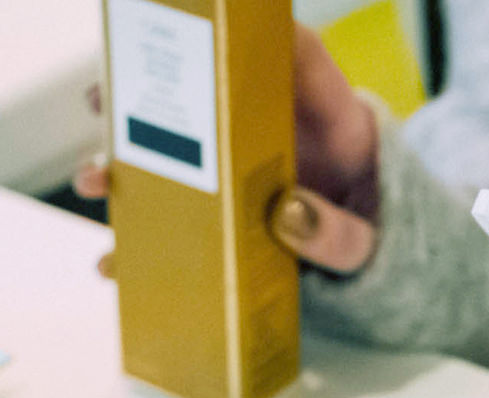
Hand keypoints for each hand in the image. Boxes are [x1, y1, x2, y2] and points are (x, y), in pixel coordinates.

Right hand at [75, 24, 378, 273]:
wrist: (393, 281)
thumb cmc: (390, 241)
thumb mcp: (379, 243)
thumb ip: (343, 235)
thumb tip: (284, 215)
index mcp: (332, 122)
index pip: (299, 55)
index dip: (257, 28)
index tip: (206, 16)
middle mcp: (280, 140)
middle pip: (208, 100)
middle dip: (147, 94)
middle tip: (100, 98)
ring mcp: (248, 182)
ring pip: (177, 161)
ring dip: (126, 165)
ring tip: (94, 177)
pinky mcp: (230, 226)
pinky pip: (178, 229)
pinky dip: (142, 246)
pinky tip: (112, 263)